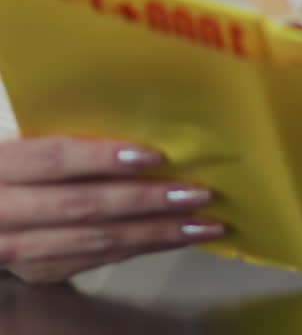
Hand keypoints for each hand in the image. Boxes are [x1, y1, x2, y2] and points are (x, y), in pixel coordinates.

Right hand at [0, 136, 224, 282]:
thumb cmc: (17, 159)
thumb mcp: (24, 134)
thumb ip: (65, 128)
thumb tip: (138, 110)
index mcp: (5, 165)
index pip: (54, 159)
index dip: (102, 157)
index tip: (152, 154)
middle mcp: (8, 212)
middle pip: (83, 206)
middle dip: (145, 201)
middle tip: (197, 193)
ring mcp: (23, 248)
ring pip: (96, 241)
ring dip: (155, 232)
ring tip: (202, 221)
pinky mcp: (40, 270)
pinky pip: (98, 259)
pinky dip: (142, 247)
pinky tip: (176, 237)